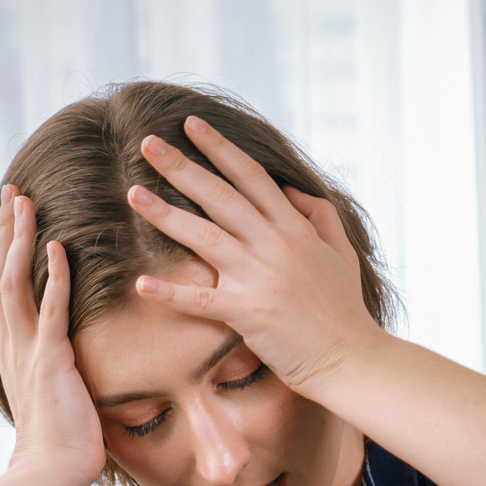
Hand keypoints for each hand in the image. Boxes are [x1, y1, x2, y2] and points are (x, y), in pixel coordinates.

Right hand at [0, 184, 103, 485]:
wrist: (50, 473)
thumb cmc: (59, 444)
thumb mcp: (55, 398)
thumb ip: (57, 374)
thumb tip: (71, 368)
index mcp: (14, 351)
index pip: (3, 290)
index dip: (4, 252)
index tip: (10, 220)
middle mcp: (13, 344)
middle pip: (0, 274)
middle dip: (5, 231)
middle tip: (10, 193)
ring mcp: (28, 350)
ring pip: (15, 282)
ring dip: (20, 240)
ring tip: (23, 203)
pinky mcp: (50, 360)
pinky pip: (50, 309)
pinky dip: (52, 276)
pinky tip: (57, 246)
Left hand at [124, 116, 379, 394]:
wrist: (352, 360)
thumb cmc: (346, 311)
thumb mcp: (342, 253)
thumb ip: (320, 216)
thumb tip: (291, 189)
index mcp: (295, 229)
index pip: (252, 177)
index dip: (220, 148)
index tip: (191, 125)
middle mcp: (275, 246)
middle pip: (219, 196)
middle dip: (181, 166)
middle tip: (147, 143)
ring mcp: (259, 278)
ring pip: (203, 236)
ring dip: (165, 214)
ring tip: (133, 193)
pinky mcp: (248, 314)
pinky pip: (200, 300)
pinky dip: (170, 294)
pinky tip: (142, 284)